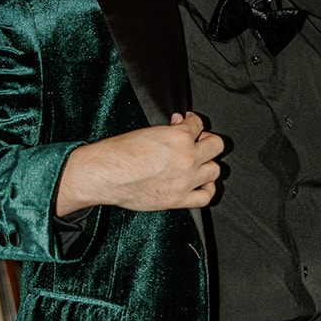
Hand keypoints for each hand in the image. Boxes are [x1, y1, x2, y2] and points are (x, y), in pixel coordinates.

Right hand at [56, 112, 222, 213]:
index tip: (186, 123)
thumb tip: (177, 127)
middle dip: (206, 140)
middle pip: (216, 146)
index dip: (192, 122)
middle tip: (197, 141)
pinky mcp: (178, 199)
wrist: (105, 174)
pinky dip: (207, 189)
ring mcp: (185, 180)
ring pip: (215, 170)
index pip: (199, 124)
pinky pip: (206, 197)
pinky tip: (202, 183)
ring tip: (198, 162)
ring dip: (208, 164)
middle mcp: (187, 158)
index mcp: (179, 137)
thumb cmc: (118, 152)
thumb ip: (168, 131)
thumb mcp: (147, 131)